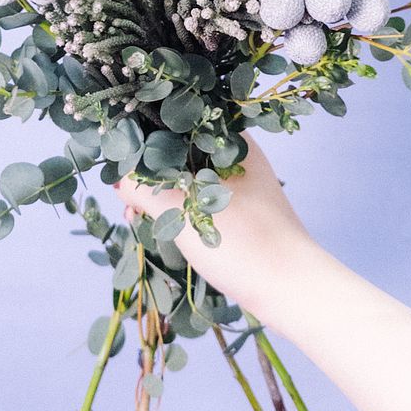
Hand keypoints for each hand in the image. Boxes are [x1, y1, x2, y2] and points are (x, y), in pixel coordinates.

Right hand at [114, 136, 311, 323]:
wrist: (292, 289)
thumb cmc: (243, 241)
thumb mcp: (184, 211)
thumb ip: (145, 189)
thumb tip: (118, 178)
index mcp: (233, 140)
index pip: (181, 122)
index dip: (148, 136)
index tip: (121, 159)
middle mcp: (238, 155)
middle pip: (181, 151)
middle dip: (151, 172)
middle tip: (127, 198)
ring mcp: (240, 184)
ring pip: (189, 178)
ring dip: (163, 193)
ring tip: (137, 215)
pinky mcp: (240, 211)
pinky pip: (200, 199)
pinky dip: (179, 208)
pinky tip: (161, 227)